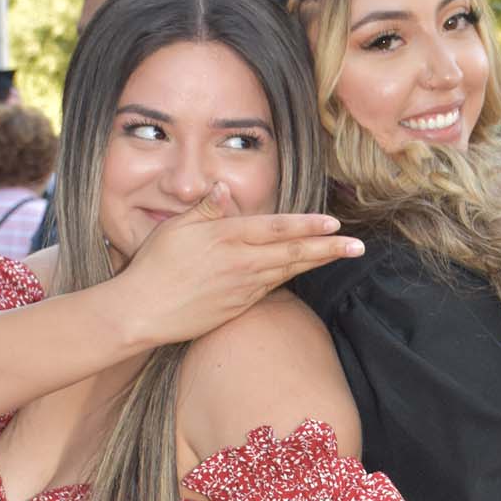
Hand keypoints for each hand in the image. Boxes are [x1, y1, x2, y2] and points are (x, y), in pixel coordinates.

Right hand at [112, 183, 363, 347]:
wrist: (142, 312)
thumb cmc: (154, 266)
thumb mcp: (175, 228)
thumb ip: (205, 209)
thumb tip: (223, 188)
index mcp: (228, 238)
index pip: (277, 229)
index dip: (308, 225)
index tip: (334, 223)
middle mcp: (242, 263)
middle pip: (293, 253)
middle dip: (329, 248)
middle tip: (358, 246)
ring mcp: (243, 288)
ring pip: (288, 271)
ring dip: (317, 262)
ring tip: (342, 254)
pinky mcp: (239, 307)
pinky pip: (271, 288)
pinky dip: (291, 277)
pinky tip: (305, 270)